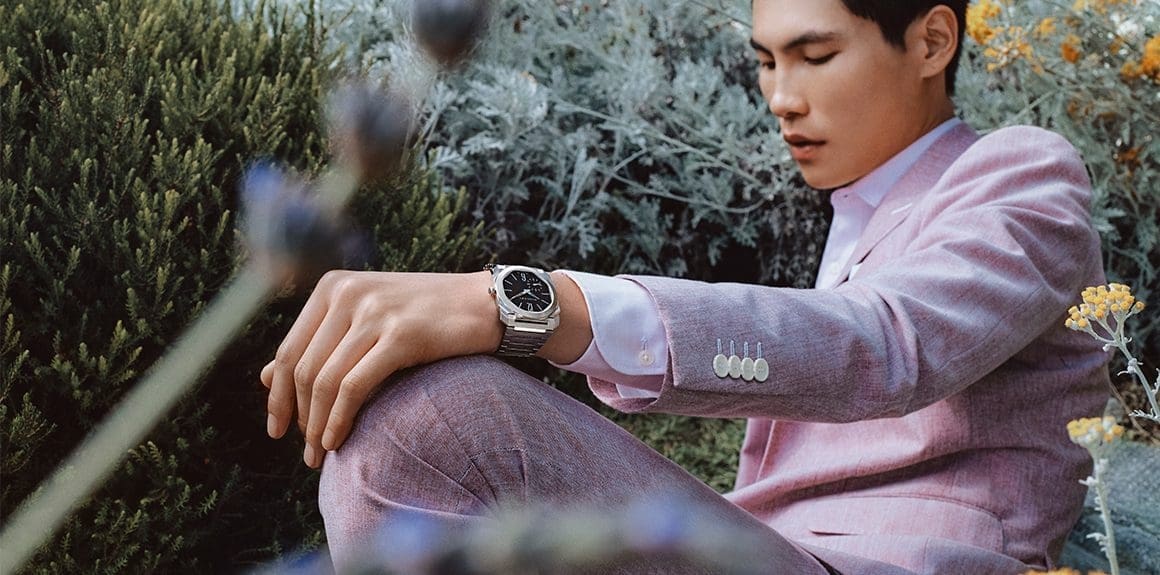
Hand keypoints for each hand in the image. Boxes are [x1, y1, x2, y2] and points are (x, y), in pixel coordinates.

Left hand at [260, 269, 500, 467]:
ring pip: (324, 381)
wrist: (486, 305)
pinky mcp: (399, 335)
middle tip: (305, 451)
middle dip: (298, 417)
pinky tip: (338, 440)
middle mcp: (347, 293)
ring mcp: (374, 312)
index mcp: (333, 286)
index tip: (277, 429)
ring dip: (317, 426)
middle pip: (303, 369)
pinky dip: (339, 419)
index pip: (288, 350)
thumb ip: (319, 341)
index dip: (278, 395)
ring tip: (320, 454)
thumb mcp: (367, 318)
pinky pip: (353, 387)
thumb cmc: (428, 315)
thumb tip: (265, 376)